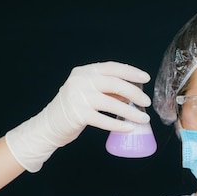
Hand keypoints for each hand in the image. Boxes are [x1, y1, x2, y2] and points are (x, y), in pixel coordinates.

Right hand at [5, 62, 151, 171]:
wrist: (49, 125)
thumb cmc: (74, 108)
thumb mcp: (89, 92)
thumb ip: (109, 89)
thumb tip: (135, 92)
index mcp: (84, 72)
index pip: (111, 67)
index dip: (130, 72)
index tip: (146, 78)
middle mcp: (80, 81)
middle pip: (114, 83)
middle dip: (135, 93)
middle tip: (147, 102)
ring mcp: (77, 97)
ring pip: (112, 103)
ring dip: (131, 112)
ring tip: (144, 118)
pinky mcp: (77, 114)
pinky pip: (104, 120)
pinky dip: (119, 124)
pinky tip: (129, 128)